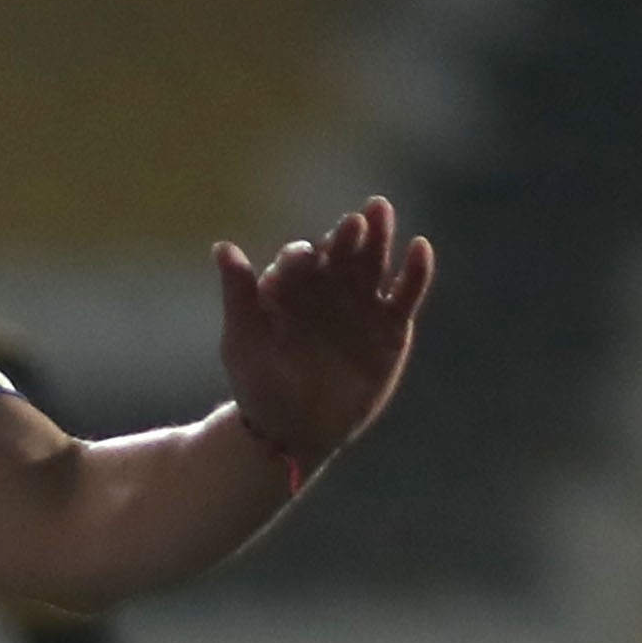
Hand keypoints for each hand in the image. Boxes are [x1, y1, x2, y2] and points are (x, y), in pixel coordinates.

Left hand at [211, 194, 432, 472]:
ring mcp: (362, 303)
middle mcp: (328, 287)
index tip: (304, 260)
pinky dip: (416, 271)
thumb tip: (222, 247)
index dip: (302, 256)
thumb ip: (238, 296)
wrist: (295, 431)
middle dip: (347, 234)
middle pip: (341, 251)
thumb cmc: (260, 386)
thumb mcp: (244, 342)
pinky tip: (419, 248)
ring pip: (374, 263)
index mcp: (291, 286)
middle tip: (356, 220)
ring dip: (379, 236)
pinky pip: (406, 293)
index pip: (299, 260)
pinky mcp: (392, 325)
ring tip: (381, 211)